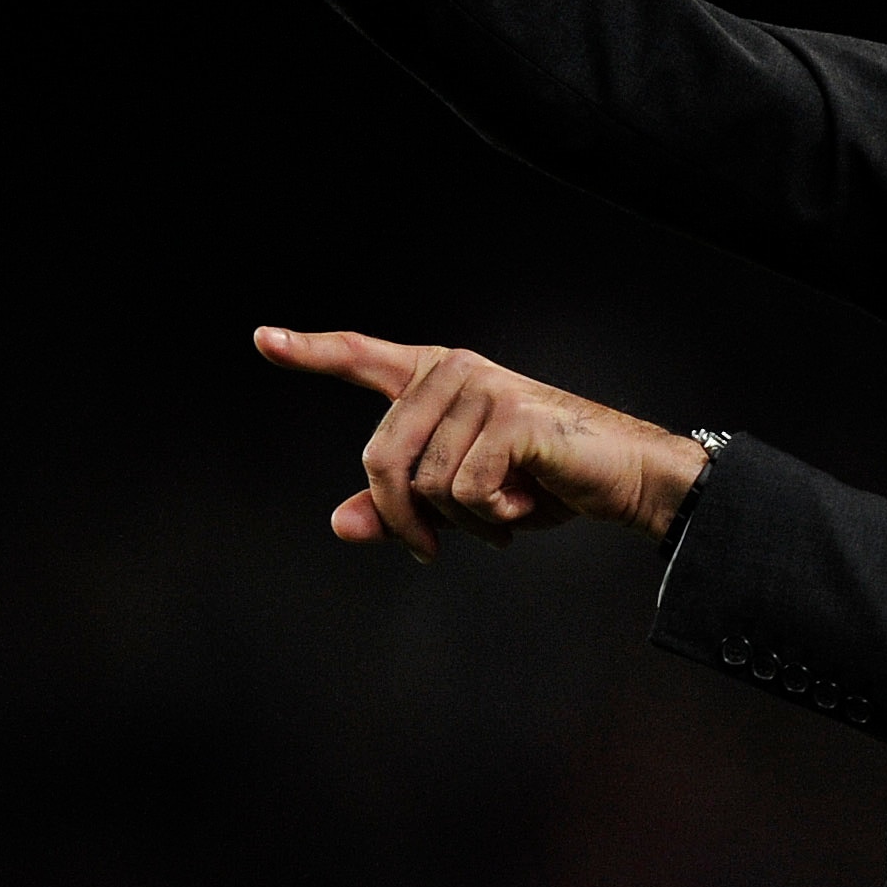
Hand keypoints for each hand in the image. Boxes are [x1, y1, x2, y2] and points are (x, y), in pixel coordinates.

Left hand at [257, 327, 708, 562]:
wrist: (623, 477)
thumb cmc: (543, 480)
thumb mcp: (462, 500)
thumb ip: (400, 508)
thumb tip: (342, 523)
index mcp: (437, 379)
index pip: (363, 358)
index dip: (310, 351)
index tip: (263, 339)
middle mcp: (454, 372)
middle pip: (382, 459)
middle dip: (405, 518)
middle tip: (434, 546)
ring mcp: (483, 389)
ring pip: (426, 484)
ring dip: (464, 521)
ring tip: (506, 509)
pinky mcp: (511, 417)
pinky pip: (465, 490)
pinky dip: (493, 515)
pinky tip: (525, 502)